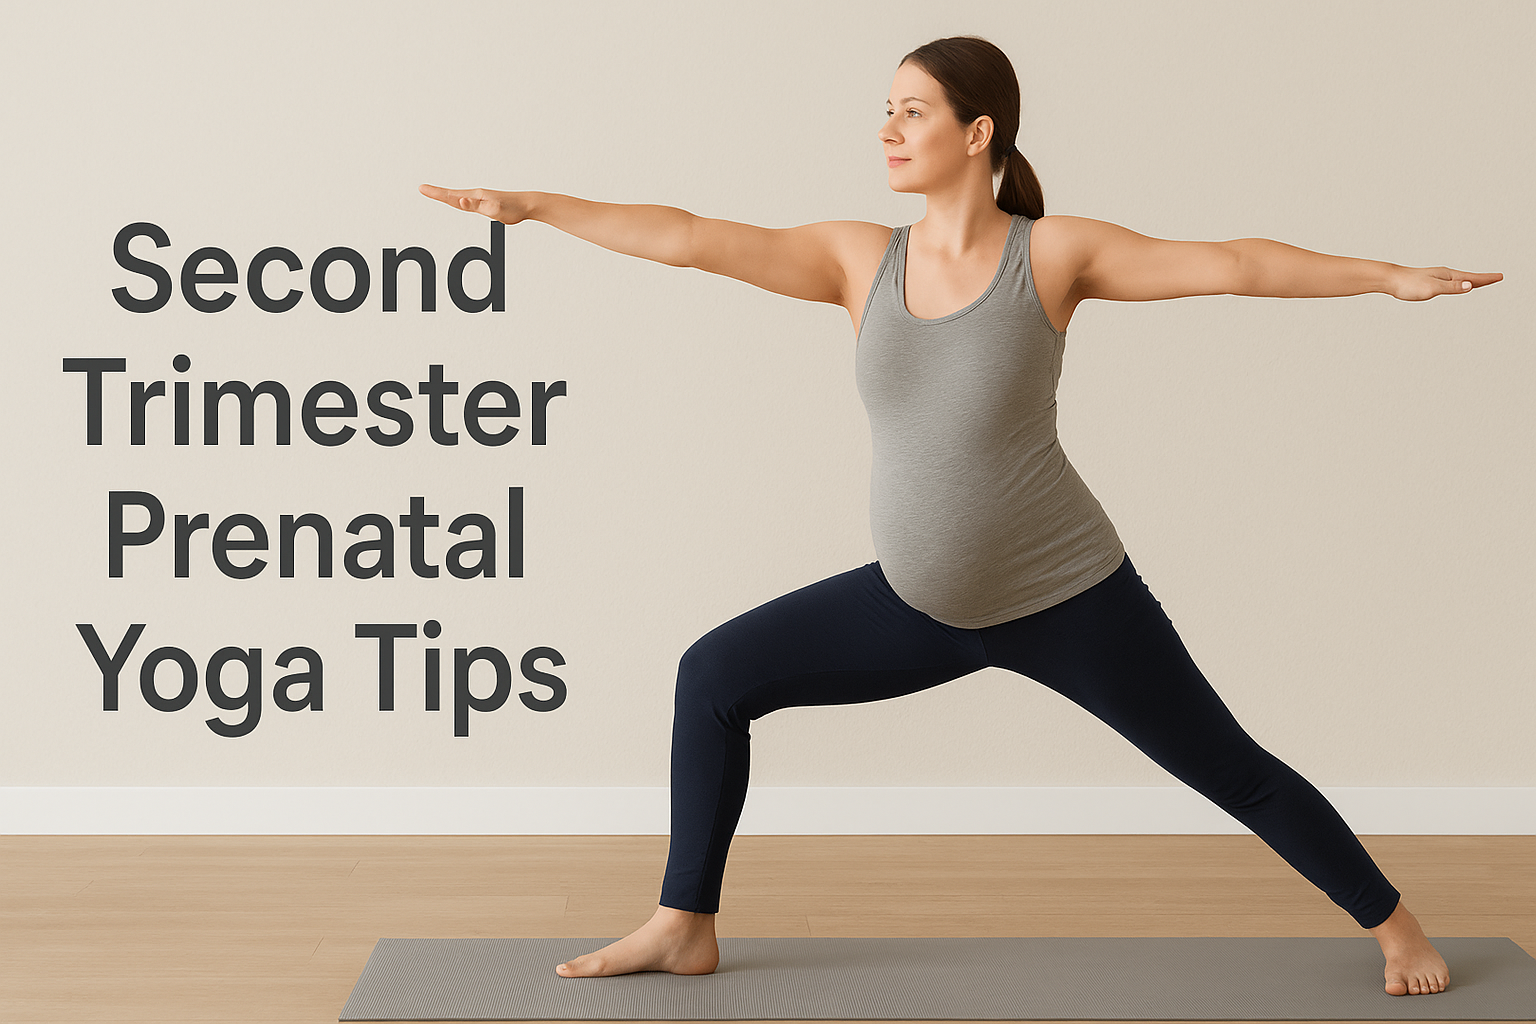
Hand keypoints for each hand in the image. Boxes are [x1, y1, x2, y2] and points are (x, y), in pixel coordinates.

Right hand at [418, 184, 532, 224]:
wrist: (528, 205)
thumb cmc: (513, 208)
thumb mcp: (493, 210)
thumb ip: (476, 206)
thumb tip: (460, 201)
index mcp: (475, 196)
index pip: (451, 196)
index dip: (436, 193)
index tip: (422, 188)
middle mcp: (476, 195)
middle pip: (452, 194)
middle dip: (436, 192)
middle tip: (423, 189)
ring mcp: (481, 198)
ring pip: (459, 197)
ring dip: (446, 195)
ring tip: (435, 193)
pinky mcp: (487, 203)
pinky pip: (468, 201)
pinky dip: (458, 200)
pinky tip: (459, 201)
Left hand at [1388, 265, 1502, 300]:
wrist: (1390, 279)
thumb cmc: (1409, 284)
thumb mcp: (1433, 288)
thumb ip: (1452, 288)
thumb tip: (1470, 286)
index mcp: (1448, 276)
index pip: (1472, 278)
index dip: (1487, 279)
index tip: (1500, 277)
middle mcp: (1444, 275)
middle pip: (1469, 278)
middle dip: (1484, 279)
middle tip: (1497, 278)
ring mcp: (1437, 278)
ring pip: (1459, 280)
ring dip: (1472, 281)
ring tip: (1480, 282)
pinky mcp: (1429, 281)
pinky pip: (1449, 283)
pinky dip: (1458, 284)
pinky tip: (1454, 286)